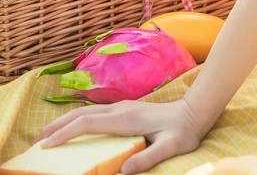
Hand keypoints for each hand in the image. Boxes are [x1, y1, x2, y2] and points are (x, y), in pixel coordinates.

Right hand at [33, 98, 206, 173]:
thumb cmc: (183, 131)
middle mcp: (122, 109)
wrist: (196, 110)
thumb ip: (148, 159)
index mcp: (126, 118)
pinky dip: (81, 120)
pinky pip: (97, 113)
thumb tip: (123, 171)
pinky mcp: (128, 109)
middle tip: (39, 139)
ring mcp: (124, 107)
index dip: (66, 132)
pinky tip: (78, 127)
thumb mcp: (169, 148)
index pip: (88, 122)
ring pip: (89, 111)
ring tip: (51, 133)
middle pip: (83, 114)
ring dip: (68, 121)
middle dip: (59, 125)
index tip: (48, 144)